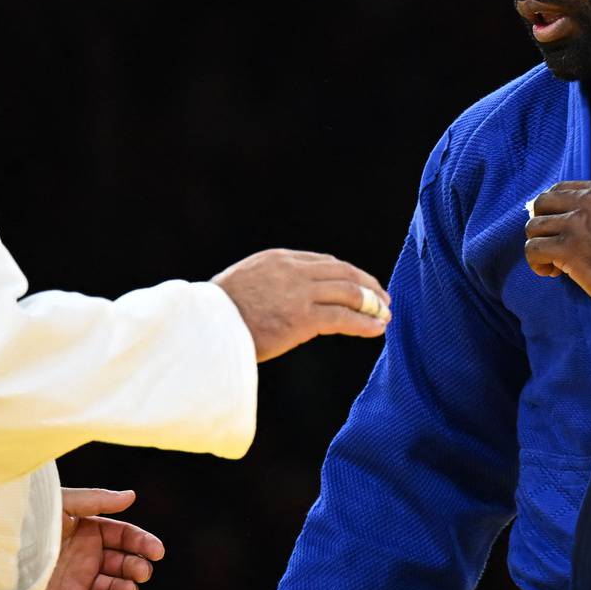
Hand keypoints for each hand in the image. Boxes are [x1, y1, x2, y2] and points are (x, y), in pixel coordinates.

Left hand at [40, 488, 164, 589]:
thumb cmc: (28, 523)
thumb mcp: (63, 505)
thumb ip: (97, 501)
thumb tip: (131, 496)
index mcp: (90, 532)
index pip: (125, 537)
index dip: (143, 543)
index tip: (156, 551)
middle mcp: (88, 558)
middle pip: (124, 564)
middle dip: (137, 567)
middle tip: (141, 570)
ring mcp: (79, 583)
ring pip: (114, 589)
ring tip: (127, 589)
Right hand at [211, 249, 390, 361]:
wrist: (205, 327)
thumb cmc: (216, 315)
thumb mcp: (244, 285)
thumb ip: (267, 285)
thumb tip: (280, 300)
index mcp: (278, 259)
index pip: (323, 263)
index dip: (346, 275)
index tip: (359, 286)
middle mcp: (293, 270)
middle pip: (343, 272)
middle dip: (367, 285)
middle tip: (383, 298)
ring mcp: (299, 293)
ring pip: (348, 293)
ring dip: (372, 304)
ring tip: (385, 315)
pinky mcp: (303, 318)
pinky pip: (343, 318)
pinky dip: (364, 323)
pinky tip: (377, 329)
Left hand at [524, 180, 590, 333]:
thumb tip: (570, 223)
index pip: (558, 190)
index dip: (552, 212)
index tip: (560, 232)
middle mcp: (587, 200)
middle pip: (540, 204)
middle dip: (541, 226)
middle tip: (552, 247)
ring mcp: (577, 223)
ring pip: (532, 228)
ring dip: (538, 248)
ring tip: (554, 265)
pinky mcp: (569, 249)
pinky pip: (533, 250)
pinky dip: (536, 263)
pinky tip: (552, 273)